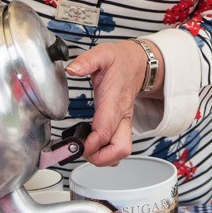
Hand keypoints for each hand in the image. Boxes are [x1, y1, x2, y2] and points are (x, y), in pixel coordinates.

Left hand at [65, 40, 148, 165]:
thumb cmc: (121, 62)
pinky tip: (93, 145)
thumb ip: (86, 61)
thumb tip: (72, 69)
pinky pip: (117, 149)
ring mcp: (124, 123)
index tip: (78, 145)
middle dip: (100, 158)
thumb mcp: (103, 54)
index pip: (106, 130)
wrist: (139, 64)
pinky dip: (106, 154)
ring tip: (85, 148)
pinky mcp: (122, 127)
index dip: (92, 143)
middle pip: (120, 150)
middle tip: (82, 150)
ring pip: (120, 153)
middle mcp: (122, 116)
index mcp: (114, 101)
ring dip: (103, 158)